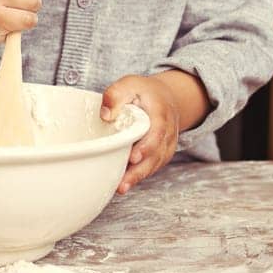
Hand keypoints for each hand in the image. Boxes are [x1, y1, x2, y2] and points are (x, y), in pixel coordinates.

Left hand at [101, 74, 182, 194]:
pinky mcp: (160, 154)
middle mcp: (167, 132)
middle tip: (123, 183)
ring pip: (154, 164)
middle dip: (140, 170)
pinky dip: (139, 176)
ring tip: (121, 188)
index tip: (133, 157)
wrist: (163, 98)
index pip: (157, 132)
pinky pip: (152, 167)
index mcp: (160, 114)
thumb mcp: (129, 84)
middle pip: (156, 154)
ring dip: (138, 177)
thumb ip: (116, 95)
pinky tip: (124, 184)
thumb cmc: (143, 92)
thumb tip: (105, 115)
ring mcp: (166, 145)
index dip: (147, 146)